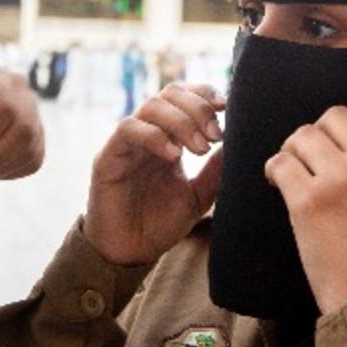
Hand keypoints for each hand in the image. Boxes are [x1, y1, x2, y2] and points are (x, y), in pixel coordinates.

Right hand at [84, 83, 224, 264]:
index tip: (228, 107)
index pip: (184, 97)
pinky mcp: (108, 157)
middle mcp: (147, 133)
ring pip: (150, 106)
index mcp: (168, 137)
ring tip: (199, 148)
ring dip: (180, 121)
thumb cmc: (160, 224)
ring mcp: (126, 143)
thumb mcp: (198, 196)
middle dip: (198, 108)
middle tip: (216, 135)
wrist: (131, 253)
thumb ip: (214, 170)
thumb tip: (238, 143)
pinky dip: (153, 135)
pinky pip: (127, 130)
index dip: (205, 94)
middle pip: (170, 93)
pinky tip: (173, 155)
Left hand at [264, 99, 346, 314]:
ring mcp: (339, 180)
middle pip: (335, 115)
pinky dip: (274, 170)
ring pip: (303, 135)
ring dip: (295, 149)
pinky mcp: (307, 201)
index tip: (346, 135)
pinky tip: (278, 183)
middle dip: (321, 132)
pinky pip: (280, 162)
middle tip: (315, 158)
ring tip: (295, 171)